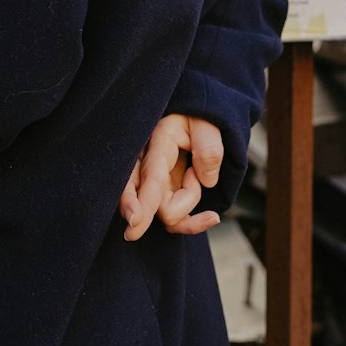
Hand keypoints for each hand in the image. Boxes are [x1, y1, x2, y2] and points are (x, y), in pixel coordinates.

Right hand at [119, 112, 222, 241]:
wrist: (198, 115)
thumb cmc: (199, 116)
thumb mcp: (209, 123)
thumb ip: (209, 148)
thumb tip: (206, 181)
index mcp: (159, 141)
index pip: (151, 175)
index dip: (142, 200)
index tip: (134, 220)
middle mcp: (151, 163)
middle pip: (137, 195)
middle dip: (137, 212)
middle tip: (134, 230)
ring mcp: (156, 180)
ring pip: (161, 211)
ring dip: (187, 205)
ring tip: (199, 177)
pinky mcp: (165, 193)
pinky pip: (173, 218)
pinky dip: (192, 222)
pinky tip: (212, 217)